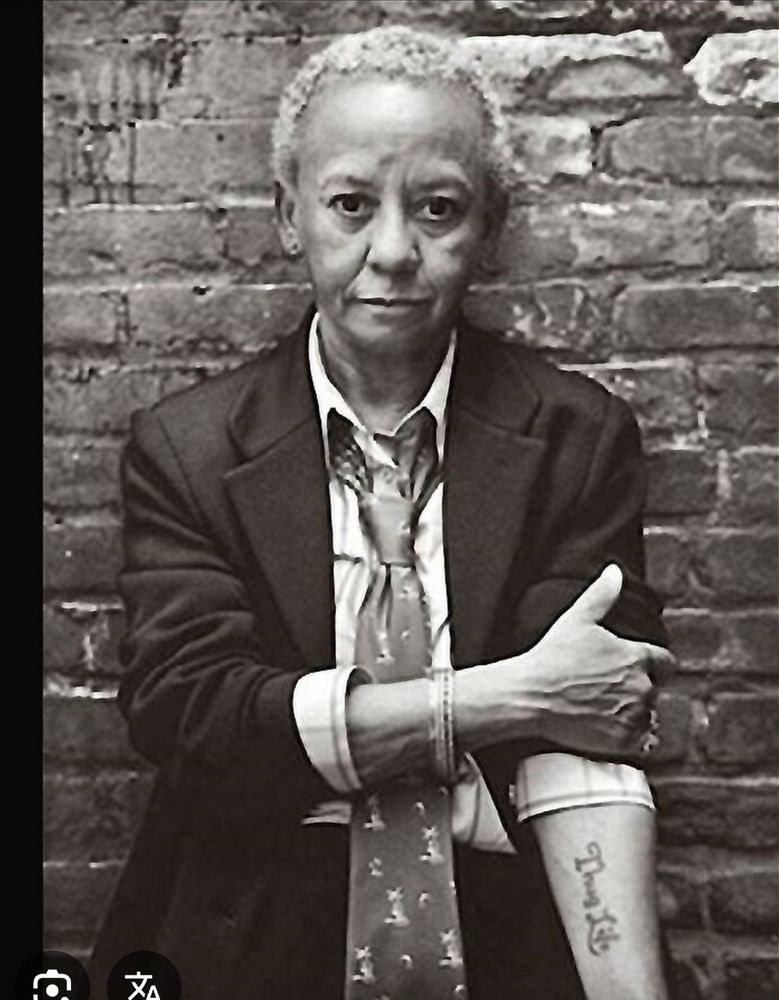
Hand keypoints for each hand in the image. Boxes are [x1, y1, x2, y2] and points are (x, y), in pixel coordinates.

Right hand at [518, 565, 674, 759]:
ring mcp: (635, 716)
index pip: (666, 664)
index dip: (653, 667)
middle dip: (636, 691)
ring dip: (633, 715)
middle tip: (607, 692)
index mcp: (637, 657)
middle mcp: (642, 687)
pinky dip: (629, 738)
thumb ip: (602, 595)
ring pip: (648, 717)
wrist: (531, 695)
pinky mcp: (625, 741)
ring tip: (603, 711)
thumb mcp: (577, 619)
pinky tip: (606, 729)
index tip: (636, 671)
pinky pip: (641, 743)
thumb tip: (615, 571)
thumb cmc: (552, 656)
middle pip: (654, 691)